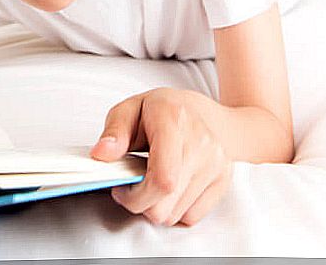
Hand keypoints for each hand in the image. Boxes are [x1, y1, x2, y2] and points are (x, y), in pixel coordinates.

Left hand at [90, 87, 233, 226]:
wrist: (203, 112)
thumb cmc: (163, 110)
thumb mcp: (130, 109)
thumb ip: (114, 131)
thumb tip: (102, 154)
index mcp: (173, 120)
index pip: (162, 179)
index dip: (136, 196)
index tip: (121, 189)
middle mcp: (201, 143)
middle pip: (166, 205)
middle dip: (141, 204)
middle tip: (133, 186)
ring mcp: (216, 163)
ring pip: (176, 215)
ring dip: (158, 206)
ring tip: (152, 181)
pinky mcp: (223, 180)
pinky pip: (191, 216)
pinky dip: (175, 209)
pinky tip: (171, 187)